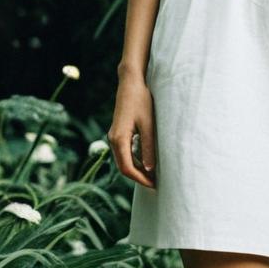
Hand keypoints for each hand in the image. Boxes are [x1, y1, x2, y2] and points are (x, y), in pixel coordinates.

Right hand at [109, 72, 156, 189]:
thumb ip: (148, 147)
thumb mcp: (148, 124)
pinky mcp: (119, 131)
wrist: (131, 82)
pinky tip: (147, 161)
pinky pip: (124, 151)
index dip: (140, 179)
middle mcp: (113, 139)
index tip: (154, 185)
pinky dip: (134, 160)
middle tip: (155, 183)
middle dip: (138, 177)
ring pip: (123, 160)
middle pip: (123, 166)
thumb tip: (150, 170)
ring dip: (136, 169)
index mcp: (119, 138)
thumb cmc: (141, 100)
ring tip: (153, 175)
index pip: (127, 168)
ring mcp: (114, 135)